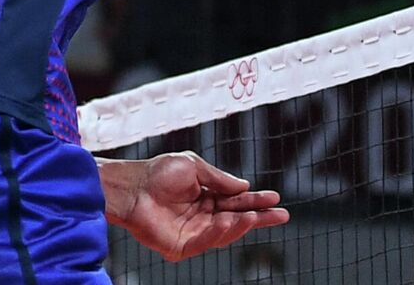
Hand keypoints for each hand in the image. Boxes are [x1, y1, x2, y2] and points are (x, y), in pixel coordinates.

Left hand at [101, 152, 288, 261]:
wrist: (132, 187)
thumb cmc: (158, 173)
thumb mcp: (195, 167)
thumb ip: (219, 179)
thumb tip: (245, 186)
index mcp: (208, 197)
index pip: (237, 201)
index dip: (256, 200)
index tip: (275, 198)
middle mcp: (203, 216)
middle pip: (237, 219)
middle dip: (259, 218)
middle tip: (281, 215)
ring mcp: (193, 233)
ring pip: (224, 234)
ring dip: (241, 225)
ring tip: (253, 216)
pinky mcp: (180, 246)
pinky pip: (204, 243)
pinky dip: (218, 234)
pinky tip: (227, 222)